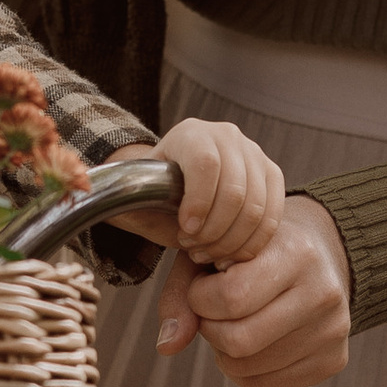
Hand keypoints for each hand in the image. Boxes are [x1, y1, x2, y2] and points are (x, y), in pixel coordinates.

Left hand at [128, 115, 284, 269]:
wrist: (176, 187)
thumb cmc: (155, 192)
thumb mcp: (136, 193)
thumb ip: (128, 198)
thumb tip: (114, 201)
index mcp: (191, 134)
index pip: (206, 164)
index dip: (198, 203)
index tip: (184, 231)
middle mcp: (227, 136)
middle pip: (235, 190)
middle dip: (214, 231)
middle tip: (193, 248)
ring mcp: (254, 154)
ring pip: (256, 207)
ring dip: (232, 241)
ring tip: (208, 252)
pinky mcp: (272, 176)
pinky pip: (273, 216)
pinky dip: (252, 243)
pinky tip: (229, 253)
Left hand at [153, 195, 351, 386]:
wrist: (318, 254)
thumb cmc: (255, 251)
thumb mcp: (213, 251)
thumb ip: (182, 292)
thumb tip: (167, 346)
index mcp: (297, 252)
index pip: (232, 298)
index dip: (201, 299)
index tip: (203, 288)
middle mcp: (324, 292)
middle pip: (240, 341)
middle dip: (211, 329)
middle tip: (213, 312)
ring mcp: (334, 331)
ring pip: (248, 368)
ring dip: (224, 351)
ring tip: (234, 322)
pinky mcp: (334, 361)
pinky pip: (264, 384)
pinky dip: (243, 369)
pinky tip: (252, 341)